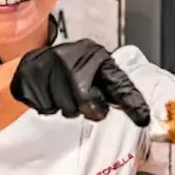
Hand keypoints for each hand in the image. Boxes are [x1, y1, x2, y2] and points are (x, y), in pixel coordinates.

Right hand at [10, 40, 150, 126]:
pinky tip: (51, 94)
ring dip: (68, 108)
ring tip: (65, 95)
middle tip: (85, 104)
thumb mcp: (96, 72)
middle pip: (85, 101)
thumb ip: (114, 89)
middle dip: (88, 109)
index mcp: (95, 55)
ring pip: (66, 107)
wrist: (36, 62)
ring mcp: (48, 66)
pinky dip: (50, 106)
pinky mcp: (30, 79)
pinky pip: (47, 108)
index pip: (117, 82)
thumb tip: (135, 112)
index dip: (131, 102)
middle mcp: (71, 57)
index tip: (143, 119)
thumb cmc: (72, 71)